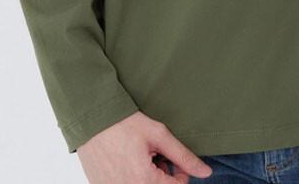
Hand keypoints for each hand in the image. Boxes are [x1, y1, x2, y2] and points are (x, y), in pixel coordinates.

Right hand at [76, 111, 211, 182]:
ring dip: (147, 178)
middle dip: (162, 176)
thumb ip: (183, 156)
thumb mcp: (159, 135)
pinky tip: (127, 162)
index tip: (171, 158)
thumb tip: (206, 172)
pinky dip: (131, 178)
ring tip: (141, 158)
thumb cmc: (125, 124)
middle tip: (155, 156)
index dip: (180, 173)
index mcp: (144, 181)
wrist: (92, 121)